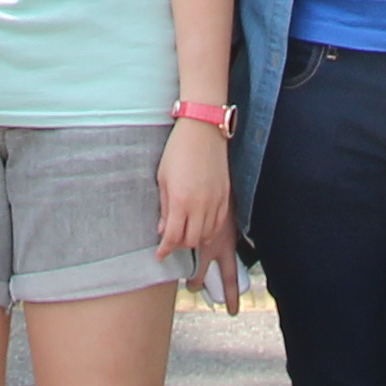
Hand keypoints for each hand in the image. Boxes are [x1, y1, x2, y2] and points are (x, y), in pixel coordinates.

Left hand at [154, 116, 239, 304]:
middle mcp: (199, 205)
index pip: (173, 237)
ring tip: (186, 235)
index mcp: (180, 201)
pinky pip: (219, 224)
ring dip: (195, 239)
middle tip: (171, 242)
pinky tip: (203, 228)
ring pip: (207, 235)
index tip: (159, 256)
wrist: (203, 130)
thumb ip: (164, 207)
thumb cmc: (178, 151)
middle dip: (179, 246)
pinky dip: (210, 231)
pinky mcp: (225, 196)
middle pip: (191, 241)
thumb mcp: (163, 178)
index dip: (165, 250)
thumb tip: (163, 230)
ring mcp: (215, 201)